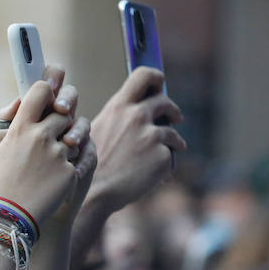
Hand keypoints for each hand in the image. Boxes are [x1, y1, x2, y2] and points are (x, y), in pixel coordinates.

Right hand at [0, 74, 86, 225]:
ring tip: (54, 157)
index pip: (42, 89)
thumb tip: (11, 122)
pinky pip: (78, 158)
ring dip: (67, 141)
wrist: (6, 221)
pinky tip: (57, 178)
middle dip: (60, 118)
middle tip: (54, 129)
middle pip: (64, 111)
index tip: (47, 97)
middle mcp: (41, 136)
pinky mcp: (70, 171)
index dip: (47, 90)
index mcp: (19, 128)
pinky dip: (70, 165)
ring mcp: (58, 154)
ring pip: (75, 134)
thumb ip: (0, 133)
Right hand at [89, 67, 185, 212]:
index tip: (160, 87)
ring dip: (172, 142)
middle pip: (165, 102)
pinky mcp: (162, 155)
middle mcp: (137, 116)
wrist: (95, 193)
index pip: (145, 76)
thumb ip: (120, 117)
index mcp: (119, 107)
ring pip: (172, 133)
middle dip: (173, 111)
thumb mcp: (98, 131)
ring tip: (161, 156)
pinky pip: (171, 155)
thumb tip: (143, 109)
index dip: (157, 78)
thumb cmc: (92, 165)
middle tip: (175, 119)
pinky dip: (165, 163)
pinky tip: (152, 174)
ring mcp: (152, 135)